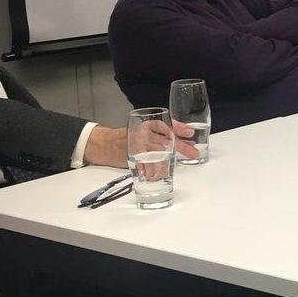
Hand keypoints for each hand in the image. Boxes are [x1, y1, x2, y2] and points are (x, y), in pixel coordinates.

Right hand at [83, 121, 198, 167]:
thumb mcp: (145, 131)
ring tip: (180, 162)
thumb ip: (162, 134)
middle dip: (181, 146)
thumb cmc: (129, 137)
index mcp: (145, 124)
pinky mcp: (131, 157)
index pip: (164, 124)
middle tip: (193, 152)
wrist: (104, 144)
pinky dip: (155, 169)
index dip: (179, 127)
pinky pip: (146, 164)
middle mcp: (142, 133)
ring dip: (170, 158)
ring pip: (157, 152)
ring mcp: (136, 146)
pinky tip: (163, 172)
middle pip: (165, 139)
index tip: (190, 132)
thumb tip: (185, 140)